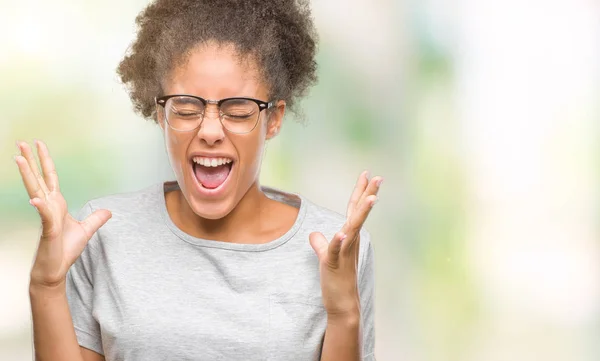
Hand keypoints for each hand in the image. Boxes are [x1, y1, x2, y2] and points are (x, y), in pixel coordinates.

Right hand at [15, 140, 111, 288]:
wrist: (56, 270)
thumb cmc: (65, 251)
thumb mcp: (86, 231)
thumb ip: (96, 219)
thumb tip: (109, 211)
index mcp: (57, 204)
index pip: (50, 177)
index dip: (45, 161)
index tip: (38, 144)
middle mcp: (49, 206)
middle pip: (39, 179)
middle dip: (30, 161)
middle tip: (20, 143)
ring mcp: (47, 217)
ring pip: (36, 191)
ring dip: (28, 175)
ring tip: (18, 158)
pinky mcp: (48, 230)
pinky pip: (44, 215)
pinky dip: (41, 207)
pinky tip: (35, 199)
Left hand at [309, 171, 381, 317]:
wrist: (341, 303)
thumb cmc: (336, 279)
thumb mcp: (325, 256)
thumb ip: (320, 243)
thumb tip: (314, 234)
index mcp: (348, 236)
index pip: (354, 209)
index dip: (360, 192)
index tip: (366, 174)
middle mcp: (350, 240)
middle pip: (358, 213)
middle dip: (368, 194)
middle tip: (378, 177)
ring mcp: (344, 251)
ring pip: (353, 228)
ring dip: (361, 213)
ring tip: (371, 198)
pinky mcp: (334, 263)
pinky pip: (337, 249)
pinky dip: (339, 241)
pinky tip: (341, 233)